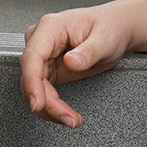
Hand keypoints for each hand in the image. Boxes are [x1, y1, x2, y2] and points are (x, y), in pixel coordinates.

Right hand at [19, 6, 130, 127]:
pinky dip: (52, 106)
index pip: (32, 56)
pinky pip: (42, 92)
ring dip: (50, 109)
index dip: (31, 82)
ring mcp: (42, 56)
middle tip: (68, 118)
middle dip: (47, 103)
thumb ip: (88, 52)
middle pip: (31, 77)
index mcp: (51, 27)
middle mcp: (42, 40)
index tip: (37, 103)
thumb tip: (70, 62)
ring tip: (72, 119)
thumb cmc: (109, 27)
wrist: (115, 29)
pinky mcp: (47, 70)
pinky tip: (66, 114)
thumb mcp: (105, 39)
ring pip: (34, 89)